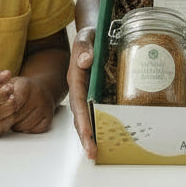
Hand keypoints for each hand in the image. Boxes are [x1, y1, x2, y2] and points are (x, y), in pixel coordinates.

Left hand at [10, 75, 57, 133]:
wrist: (42, 88)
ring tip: (15, 116)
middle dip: (7, 118)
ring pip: (23, 126)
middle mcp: (39, 96)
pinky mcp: (48, 119)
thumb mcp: (6, 82)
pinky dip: (26, 129)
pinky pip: (32, 131)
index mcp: (26, 85)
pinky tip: (24, 120)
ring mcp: (45, 108)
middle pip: (16, 117)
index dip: (3, 109)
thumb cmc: (20, 88)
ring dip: (16, 125)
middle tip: (5, 114)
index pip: (12, 104)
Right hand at [68, 26, 96, 158]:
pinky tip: (109, 134)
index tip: (89, 135)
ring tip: (98, 151)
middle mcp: (80, 88)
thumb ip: (85, 47)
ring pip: (88, 116)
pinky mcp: (96, 91)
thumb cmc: (89, 36)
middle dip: (86, 136)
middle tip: (93, 154)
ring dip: (92, 134)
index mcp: (76, 78)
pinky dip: (101, 123)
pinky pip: (97, 109)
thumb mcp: (85, 37)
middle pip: (81, 116)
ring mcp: (88, 91)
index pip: (79, 103)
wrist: (92, 33)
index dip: (83, 120)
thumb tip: (87, 61)